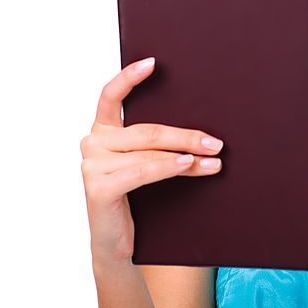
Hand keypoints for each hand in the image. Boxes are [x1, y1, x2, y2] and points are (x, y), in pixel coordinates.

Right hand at [80, 57, 225, 262]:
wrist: (119, 244)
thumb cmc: (138, 199)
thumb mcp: (148, 164)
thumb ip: (159, 144)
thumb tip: (205, 133)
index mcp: (103, 130)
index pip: (110, 95)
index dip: (130, 77)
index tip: (153, 62)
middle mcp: (92, 142)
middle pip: (148, 130)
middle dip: (186, 135)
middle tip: (216, 141)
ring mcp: (92, 164)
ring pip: (150, 151)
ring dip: (187, 154)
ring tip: (214, 158)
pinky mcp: (98, 187)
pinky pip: (142, 170)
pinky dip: (168, 167)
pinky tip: (188, 164)